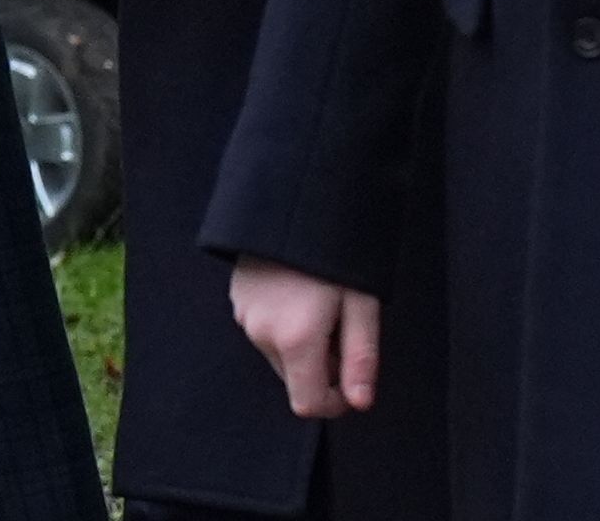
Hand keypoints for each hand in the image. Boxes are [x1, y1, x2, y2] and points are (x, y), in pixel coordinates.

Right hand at [230, 260, 379, 418]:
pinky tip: (299, 291)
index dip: (335, 402)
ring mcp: (245, 315)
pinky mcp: (237, 297)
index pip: (308, 403)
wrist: (293, 196)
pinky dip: (284, 325)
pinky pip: (264, 329)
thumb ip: (361, 358)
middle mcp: (263, 334)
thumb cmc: (335, 249)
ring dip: (302, 346)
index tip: (351, 378)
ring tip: (321, 304)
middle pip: (294, 379)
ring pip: (279, 354)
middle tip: (342, 327)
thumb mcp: (362, 303)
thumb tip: (360, 402)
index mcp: (296, 340)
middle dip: (321, 368)